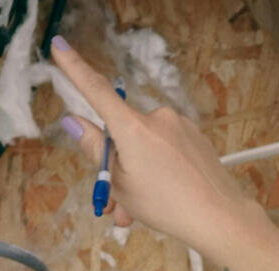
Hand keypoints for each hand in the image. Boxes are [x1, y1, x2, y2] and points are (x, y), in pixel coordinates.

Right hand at [51, 37, 253, 243]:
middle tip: (114, 203)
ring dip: (137, 176)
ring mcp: (179, 126)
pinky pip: (166, 151)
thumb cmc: (166, 205)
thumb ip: (96, 149)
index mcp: (133, 126)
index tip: (58, 45)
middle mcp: (157, 118)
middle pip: (123, 135)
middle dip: (116, 168)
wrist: (221, 217)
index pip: (96, 90)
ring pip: (145, 148)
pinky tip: (163, 198)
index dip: (74, 67)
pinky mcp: (196, 137)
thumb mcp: (120, 183)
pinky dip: (159, 172)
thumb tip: (76, 122)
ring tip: (136, 212)